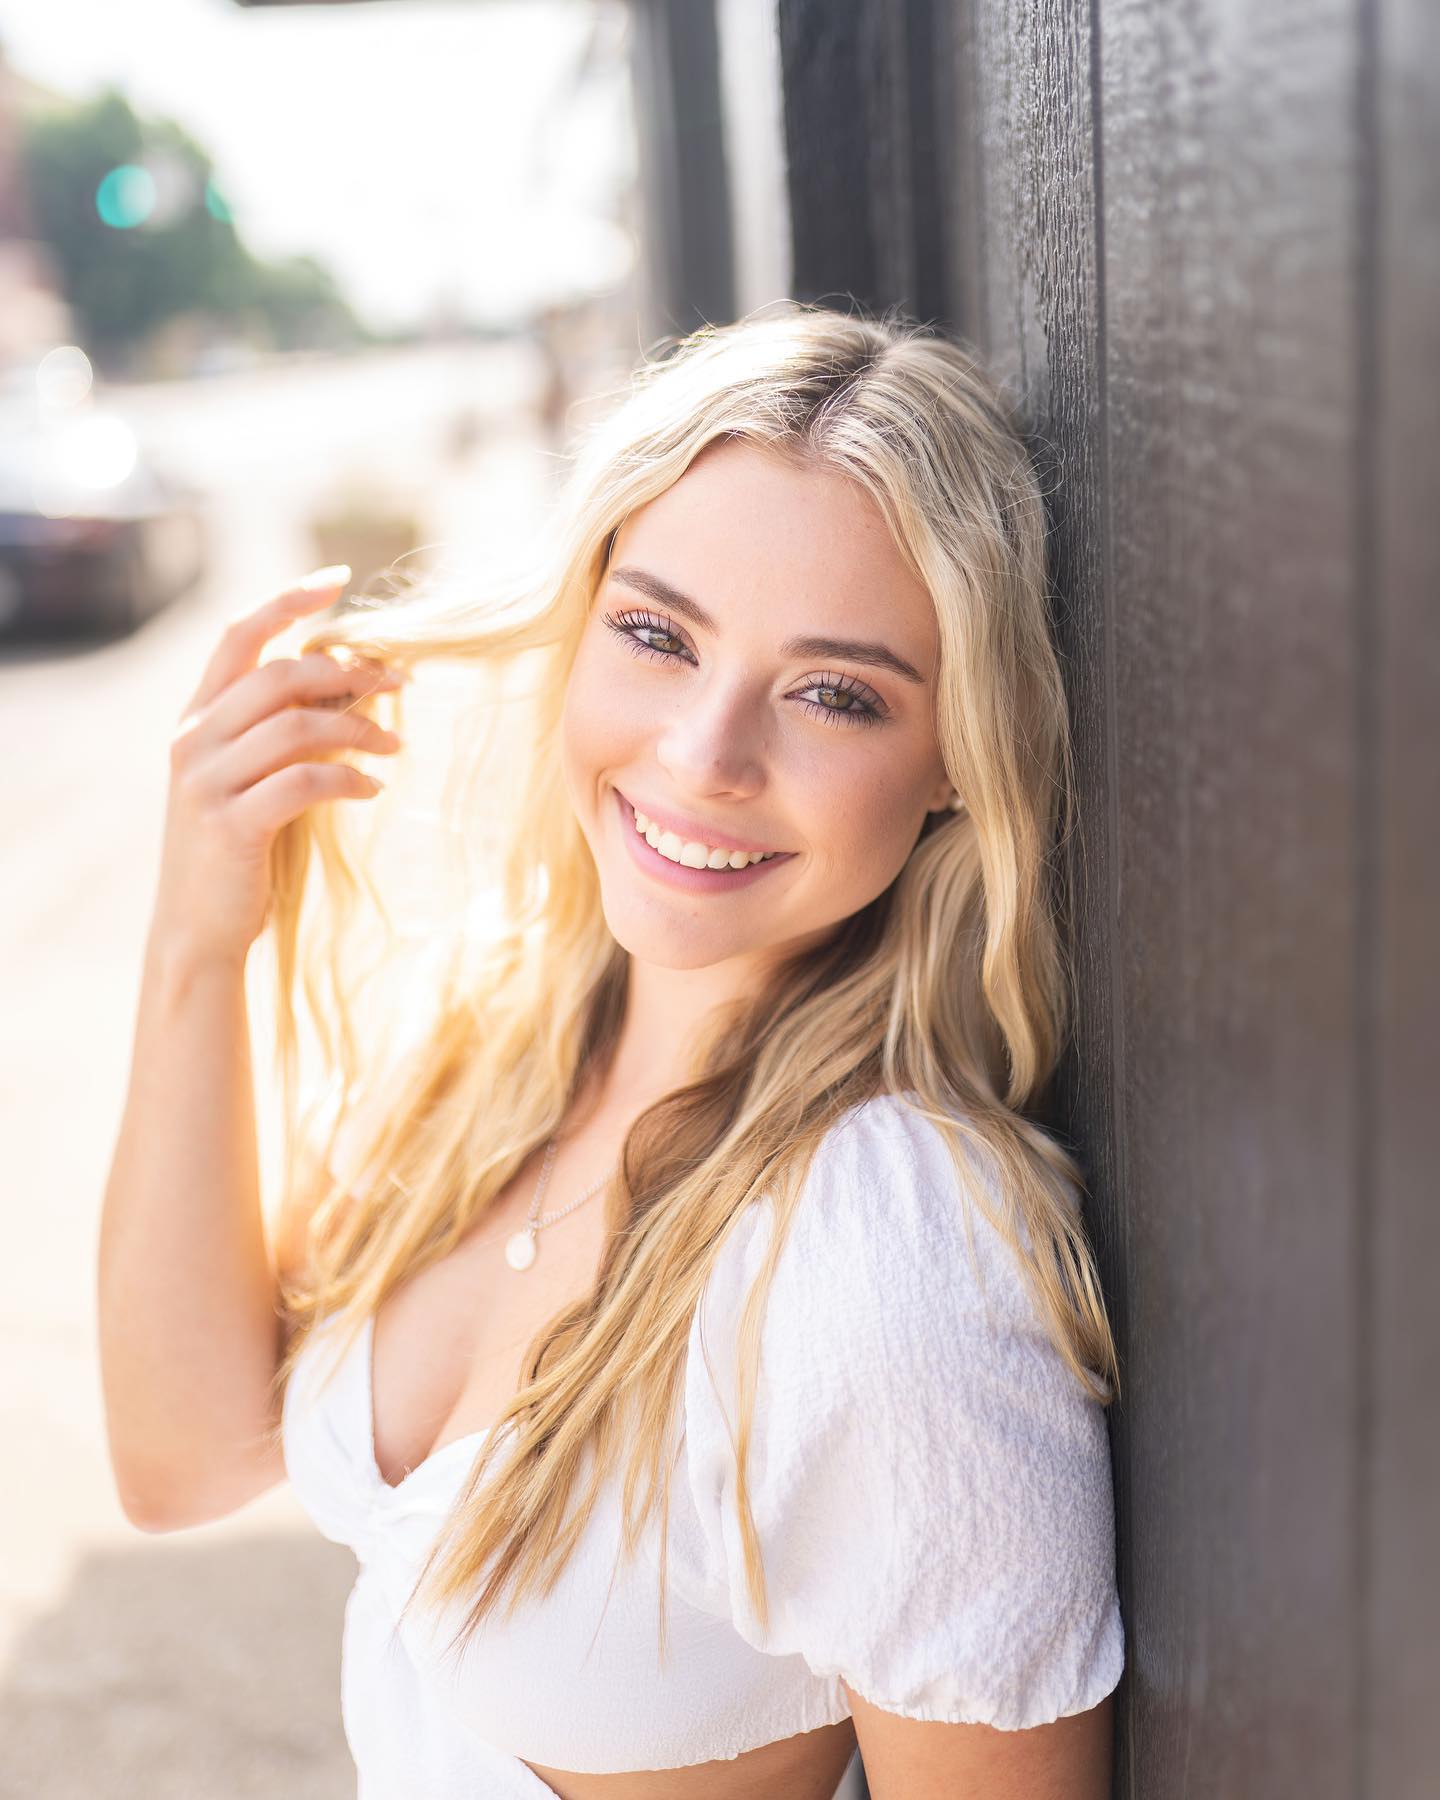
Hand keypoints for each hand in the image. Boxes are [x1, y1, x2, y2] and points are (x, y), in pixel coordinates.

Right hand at [152, 567, 405, 964]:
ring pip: (296, 725)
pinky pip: (303, 782)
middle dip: (348, 671)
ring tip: (396, 743)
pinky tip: (372, 789)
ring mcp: (207, 782)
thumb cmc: (238, 848)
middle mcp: (194, 740)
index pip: (238, 636)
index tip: (338, 580)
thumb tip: (354, 679)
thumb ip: (285, 729)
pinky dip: (348, 778)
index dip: (287, 601)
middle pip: (279, 674)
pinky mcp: (231, 825)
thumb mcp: (255, 777)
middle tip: (401, 681)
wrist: (197, 928)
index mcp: (197, 718)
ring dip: (359, 728)